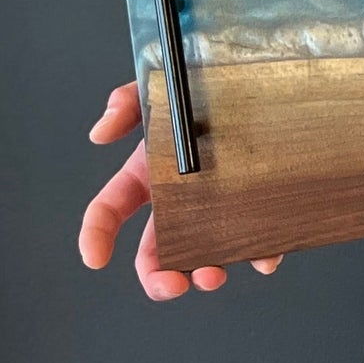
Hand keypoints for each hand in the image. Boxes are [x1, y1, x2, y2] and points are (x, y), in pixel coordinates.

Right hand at [77, 81, 280, 298]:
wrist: (268, 77)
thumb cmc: (209, 83)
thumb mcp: (164, 83)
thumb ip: (126, 102)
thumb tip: (100, 135)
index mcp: (149, 174)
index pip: (110, 211)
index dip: (95, 237)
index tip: (97, 259)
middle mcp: (180, 198)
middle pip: (156, 250)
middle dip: (158, 276)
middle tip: (172, 285)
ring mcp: (219, 205)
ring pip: (204, 253)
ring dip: (204, 272)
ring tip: (213, 275)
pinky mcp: (257, 206)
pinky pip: (259, 238)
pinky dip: (261, 254)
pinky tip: (266, 258)